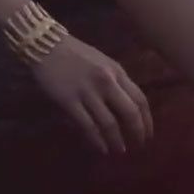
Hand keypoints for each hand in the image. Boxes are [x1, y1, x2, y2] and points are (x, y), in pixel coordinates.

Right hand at [30, 35, 153, 153]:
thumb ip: (118, 82)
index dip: (147, 120)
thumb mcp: (104, 63)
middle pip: (129, 113)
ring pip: (109, 123)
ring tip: (119, 150)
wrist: (45, 44)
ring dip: (116, 140)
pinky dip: (96, 140)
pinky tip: (101, 148)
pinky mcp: (69, 100)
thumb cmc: (76, 54)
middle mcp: (107, 82)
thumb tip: (129, 108)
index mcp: (118, 72)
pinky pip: (87, 125)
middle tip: (139, 146)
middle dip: (137, 132)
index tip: (148, 134)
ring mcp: (87, 91)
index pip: (140, 100)